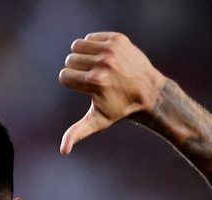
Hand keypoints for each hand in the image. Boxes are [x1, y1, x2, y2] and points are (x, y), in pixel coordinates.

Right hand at [58, 32, 165, 154]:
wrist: (150, 92)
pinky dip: (93, 45)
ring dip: (82, 56)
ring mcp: (111, 49)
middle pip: (70, 60)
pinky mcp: (117, 39)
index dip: (72, 83)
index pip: (64, 76)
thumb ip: (78, 132)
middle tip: (92, 78)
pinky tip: (104, 57)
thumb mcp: (99, 121)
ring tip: (95, 66)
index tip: (86, 88)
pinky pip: (91, 36)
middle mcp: (103, 63)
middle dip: (76, 69)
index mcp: (94, 82)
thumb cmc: (121, 109)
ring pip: (77, 45)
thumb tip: (62, 151)